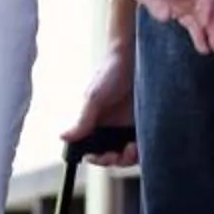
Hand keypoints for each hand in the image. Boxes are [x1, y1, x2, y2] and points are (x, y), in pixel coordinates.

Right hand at [63, 44, 138, 167]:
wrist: (134, 53)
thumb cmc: (110, 71)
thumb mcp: (94, 97)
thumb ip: (82, 120)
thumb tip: (63, 137)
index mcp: (97, 123)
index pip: (95, 150)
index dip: (97, 158)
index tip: (100, 157)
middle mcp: (114, 127)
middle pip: (115, 155)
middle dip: (116, 160)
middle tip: (121, 153)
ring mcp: (132, 124)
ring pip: (132, 152)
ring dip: (131, 157)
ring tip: (133, 148)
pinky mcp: (150, 120)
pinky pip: (149, 141)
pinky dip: (147, 147)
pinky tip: (144, 143)